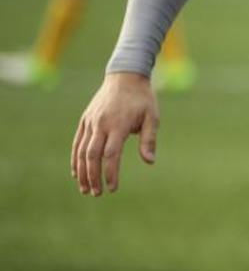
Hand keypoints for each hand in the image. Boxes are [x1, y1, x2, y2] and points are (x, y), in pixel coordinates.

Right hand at [71, 72, 158, 195]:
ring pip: (81, 151)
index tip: (113, 188)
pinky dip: (75, 158)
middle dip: (92, 177)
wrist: (125, 76)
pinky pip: (77, 142)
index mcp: (118, 125)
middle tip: (96, 193)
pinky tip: (76, 172)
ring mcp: (90, 122)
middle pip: (92, 156)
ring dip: (81, 172)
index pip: (111, 155)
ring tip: (85, 189)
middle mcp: (101, 124)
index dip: (110, 173)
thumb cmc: (142, 99)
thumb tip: (149, 162)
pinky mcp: (85, 120)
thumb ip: (149, 140)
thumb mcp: (152, 117)